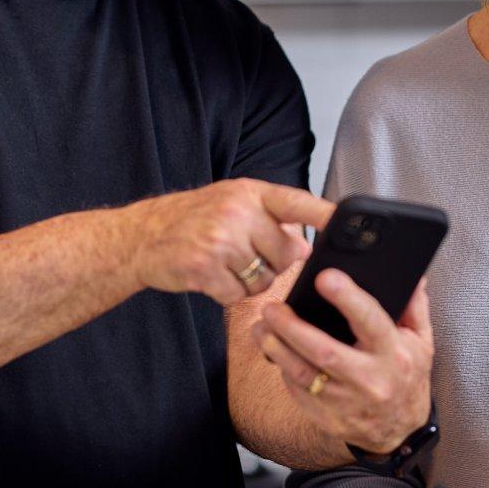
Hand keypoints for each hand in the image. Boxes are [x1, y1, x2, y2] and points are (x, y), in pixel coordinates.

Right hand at [122, 180, 332, 303]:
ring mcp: (219, 240)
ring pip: (264, 278)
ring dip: (249, 281)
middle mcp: (236, 212)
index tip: (348, 223)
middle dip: (273, 263)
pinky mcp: (204, 268)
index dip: (324, 215)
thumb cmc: (192, 220)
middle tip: (245, 255)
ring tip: (225, 264)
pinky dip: (227, 293)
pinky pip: (237, 295)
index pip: (296, 203)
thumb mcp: (231, 202)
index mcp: (249, 192)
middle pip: (286, 254)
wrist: (140, 237)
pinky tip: (211, 277)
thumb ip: (270, 219)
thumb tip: (305, 248)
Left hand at [252, 270, 432, 454]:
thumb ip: (413, 306)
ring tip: (261, 327)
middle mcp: (370, 380)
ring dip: (277, 348)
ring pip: (303, 374)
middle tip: (272, 307)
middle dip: (293, 327)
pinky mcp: (329, 419)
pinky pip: (299, 392)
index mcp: (394, 354)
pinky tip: (274, 351)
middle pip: (324, 351)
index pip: (369, 321)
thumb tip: (412, 275)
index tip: (324, 277)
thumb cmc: (408, 377)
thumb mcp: (421, 341)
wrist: (402, 431)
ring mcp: (347, 403)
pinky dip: (283, 369)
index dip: (347, 297)